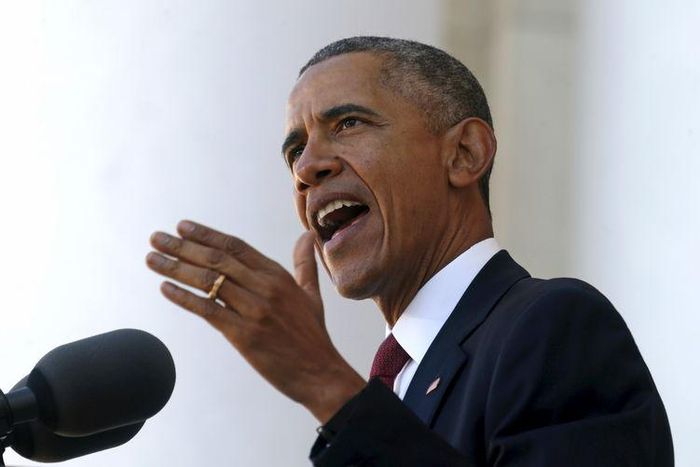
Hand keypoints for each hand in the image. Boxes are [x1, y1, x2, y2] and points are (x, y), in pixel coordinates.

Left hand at [146, 220, 365, 422]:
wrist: (320, 373)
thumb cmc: (312, 335)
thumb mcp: (311, 295)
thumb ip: (304, 264)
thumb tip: (307, 236)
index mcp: (278, 276)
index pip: (236, 247)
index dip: (206, 235)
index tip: (182, 226)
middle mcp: (265, 288)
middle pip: (217, 259)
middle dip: (182, 246)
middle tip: (156, 238)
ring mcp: (254, 310)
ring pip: (208, 282)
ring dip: (175, 268)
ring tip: (151, 259)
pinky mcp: (244, 335)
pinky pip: (207, 311)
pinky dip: (183, 298)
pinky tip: (165, 288)